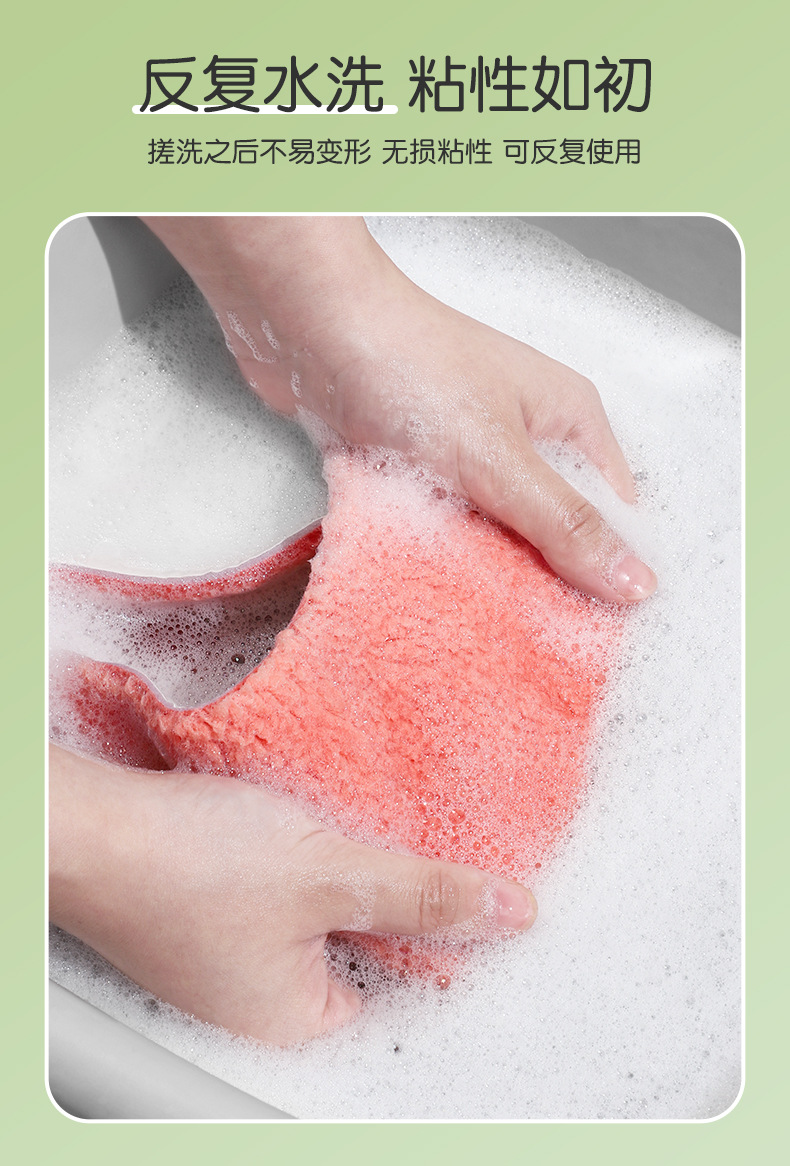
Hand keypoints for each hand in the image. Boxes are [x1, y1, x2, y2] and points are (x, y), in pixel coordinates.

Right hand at [50, 746, 536, 1045]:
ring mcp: (221, 950)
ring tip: (342, 813)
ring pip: (310, 904)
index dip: (431, 920)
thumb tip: (510, 913)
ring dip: (331, 858)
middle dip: (378, 881)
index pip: (399, 978)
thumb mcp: (329, 874)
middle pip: (354, 936)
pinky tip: (292, 813)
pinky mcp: (198, 906)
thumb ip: (423, 895)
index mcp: (292, 1015)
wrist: (83, 825)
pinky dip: (288, 850)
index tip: (454, 871)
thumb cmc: (188, 863)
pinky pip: (268, 884)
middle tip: (394, 830)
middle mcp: (254, 995)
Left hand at [143, 216, 656, 602]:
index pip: (611, 511)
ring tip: (476, 625)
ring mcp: (465, 447)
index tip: (589, 632)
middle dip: (537, 579)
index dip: (605, 570)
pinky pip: (438, 521)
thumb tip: (634, 582)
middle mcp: (523, 432)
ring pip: (489, 529)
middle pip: (549, 526)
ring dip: (479, 570)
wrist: (301, 326)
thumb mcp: (499, 458)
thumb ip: (563, 524)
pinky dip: (433, 551)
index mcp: (567, 419)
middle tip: (526, 641)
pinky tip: (426, 590)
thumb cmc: (407, 366)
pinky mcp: (413, 461)